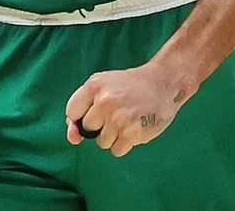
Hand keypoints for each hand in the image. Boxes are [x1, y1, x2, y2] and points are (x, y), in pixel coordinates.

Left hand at [65, 62, 185, 157]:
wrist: (162, 83)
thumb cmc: (130, 86)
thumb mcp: (104, 85)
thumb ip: (84, 107)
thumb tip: (73, 138)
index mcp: (94, 85)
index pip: (72, 112)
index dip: (81, 116)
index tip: (94, 111)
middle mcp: (104, 101)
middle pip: (87, 129)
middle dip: (99, 125)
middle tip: (116, 112)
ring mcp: (117, 118)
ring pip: (102, 142)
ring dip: (113, 136)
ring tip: (127, 118)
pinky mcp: (131, 133)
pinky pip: (116, 150)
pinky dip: (125, 143)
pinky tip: (134, 127)